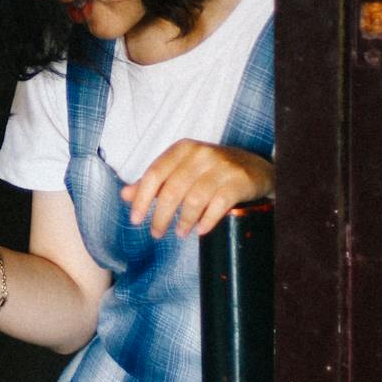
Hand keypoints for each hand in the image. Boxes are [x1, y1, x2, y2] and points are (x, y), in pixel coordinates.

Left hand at [121, 143, 273, 238]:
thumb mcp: (182, 170)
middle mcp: (201, 154)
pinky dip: (206, 221)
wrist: (256, 168)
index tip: (135, 219)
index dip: (142, 198)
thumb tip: (125, 195)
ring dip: (183, 221)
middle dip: (161, 215)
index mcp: (183, 148)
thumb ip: (155, 182)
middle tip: (156, 233)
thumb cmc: (211, 171)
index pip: (154, 174)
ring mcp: (222, 166)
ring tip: (179, 233)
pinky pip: (218, 205)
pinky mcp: (239, 181)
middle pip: (172, 189)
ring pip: (194, 199)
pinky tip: (200, 230)